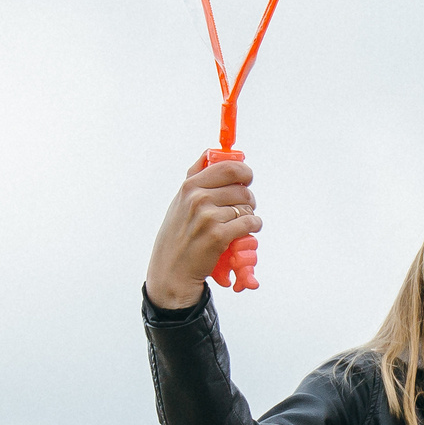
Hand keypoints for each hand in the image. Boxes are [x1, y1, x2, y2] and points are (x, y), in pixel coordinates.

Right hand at [146, 155, 261, 309]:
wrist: (171, 272)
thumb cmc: (178, 236)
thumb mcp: (179, 202)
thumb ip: (195, 176)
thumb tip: (209, 152)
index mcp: (190, 186)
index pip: (228, 167)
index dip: (244, 172)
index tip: (246, 179)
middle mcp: (198, 198)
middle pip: (242, 188)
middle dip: (248, 198)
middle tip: (243, 207)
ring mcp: (208, 217)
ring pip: (247, 207)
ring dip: (250, 216)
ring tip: (238, 225)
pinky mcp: (219, 236)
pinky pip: (249, 223)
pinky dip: (252, 228)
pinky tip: (243, 235)